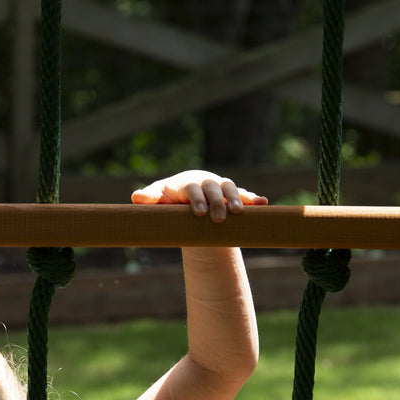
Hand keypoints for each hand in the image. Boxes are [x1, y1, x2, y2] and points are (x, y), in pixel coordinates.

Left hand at [130, 170, 266, 221]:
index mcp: (188, 183)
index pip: (192, 188)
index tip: (198, 212)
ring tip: (239, 213)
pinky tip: (263, 204)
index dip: (196, 198)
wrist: (188, 197)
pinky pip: (244, 195)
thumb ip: (149, 197)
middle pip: (213, 188)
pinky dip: (253, 198)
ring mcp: (220, 188)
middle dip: (217, 202)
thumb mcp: (158, 198)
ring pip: (230, 189)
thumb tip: (136, 197)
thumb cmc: (170, 199)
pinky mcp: (233, 196)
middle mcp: (206, 182)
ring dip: (236, 199)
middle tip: (218, 217)